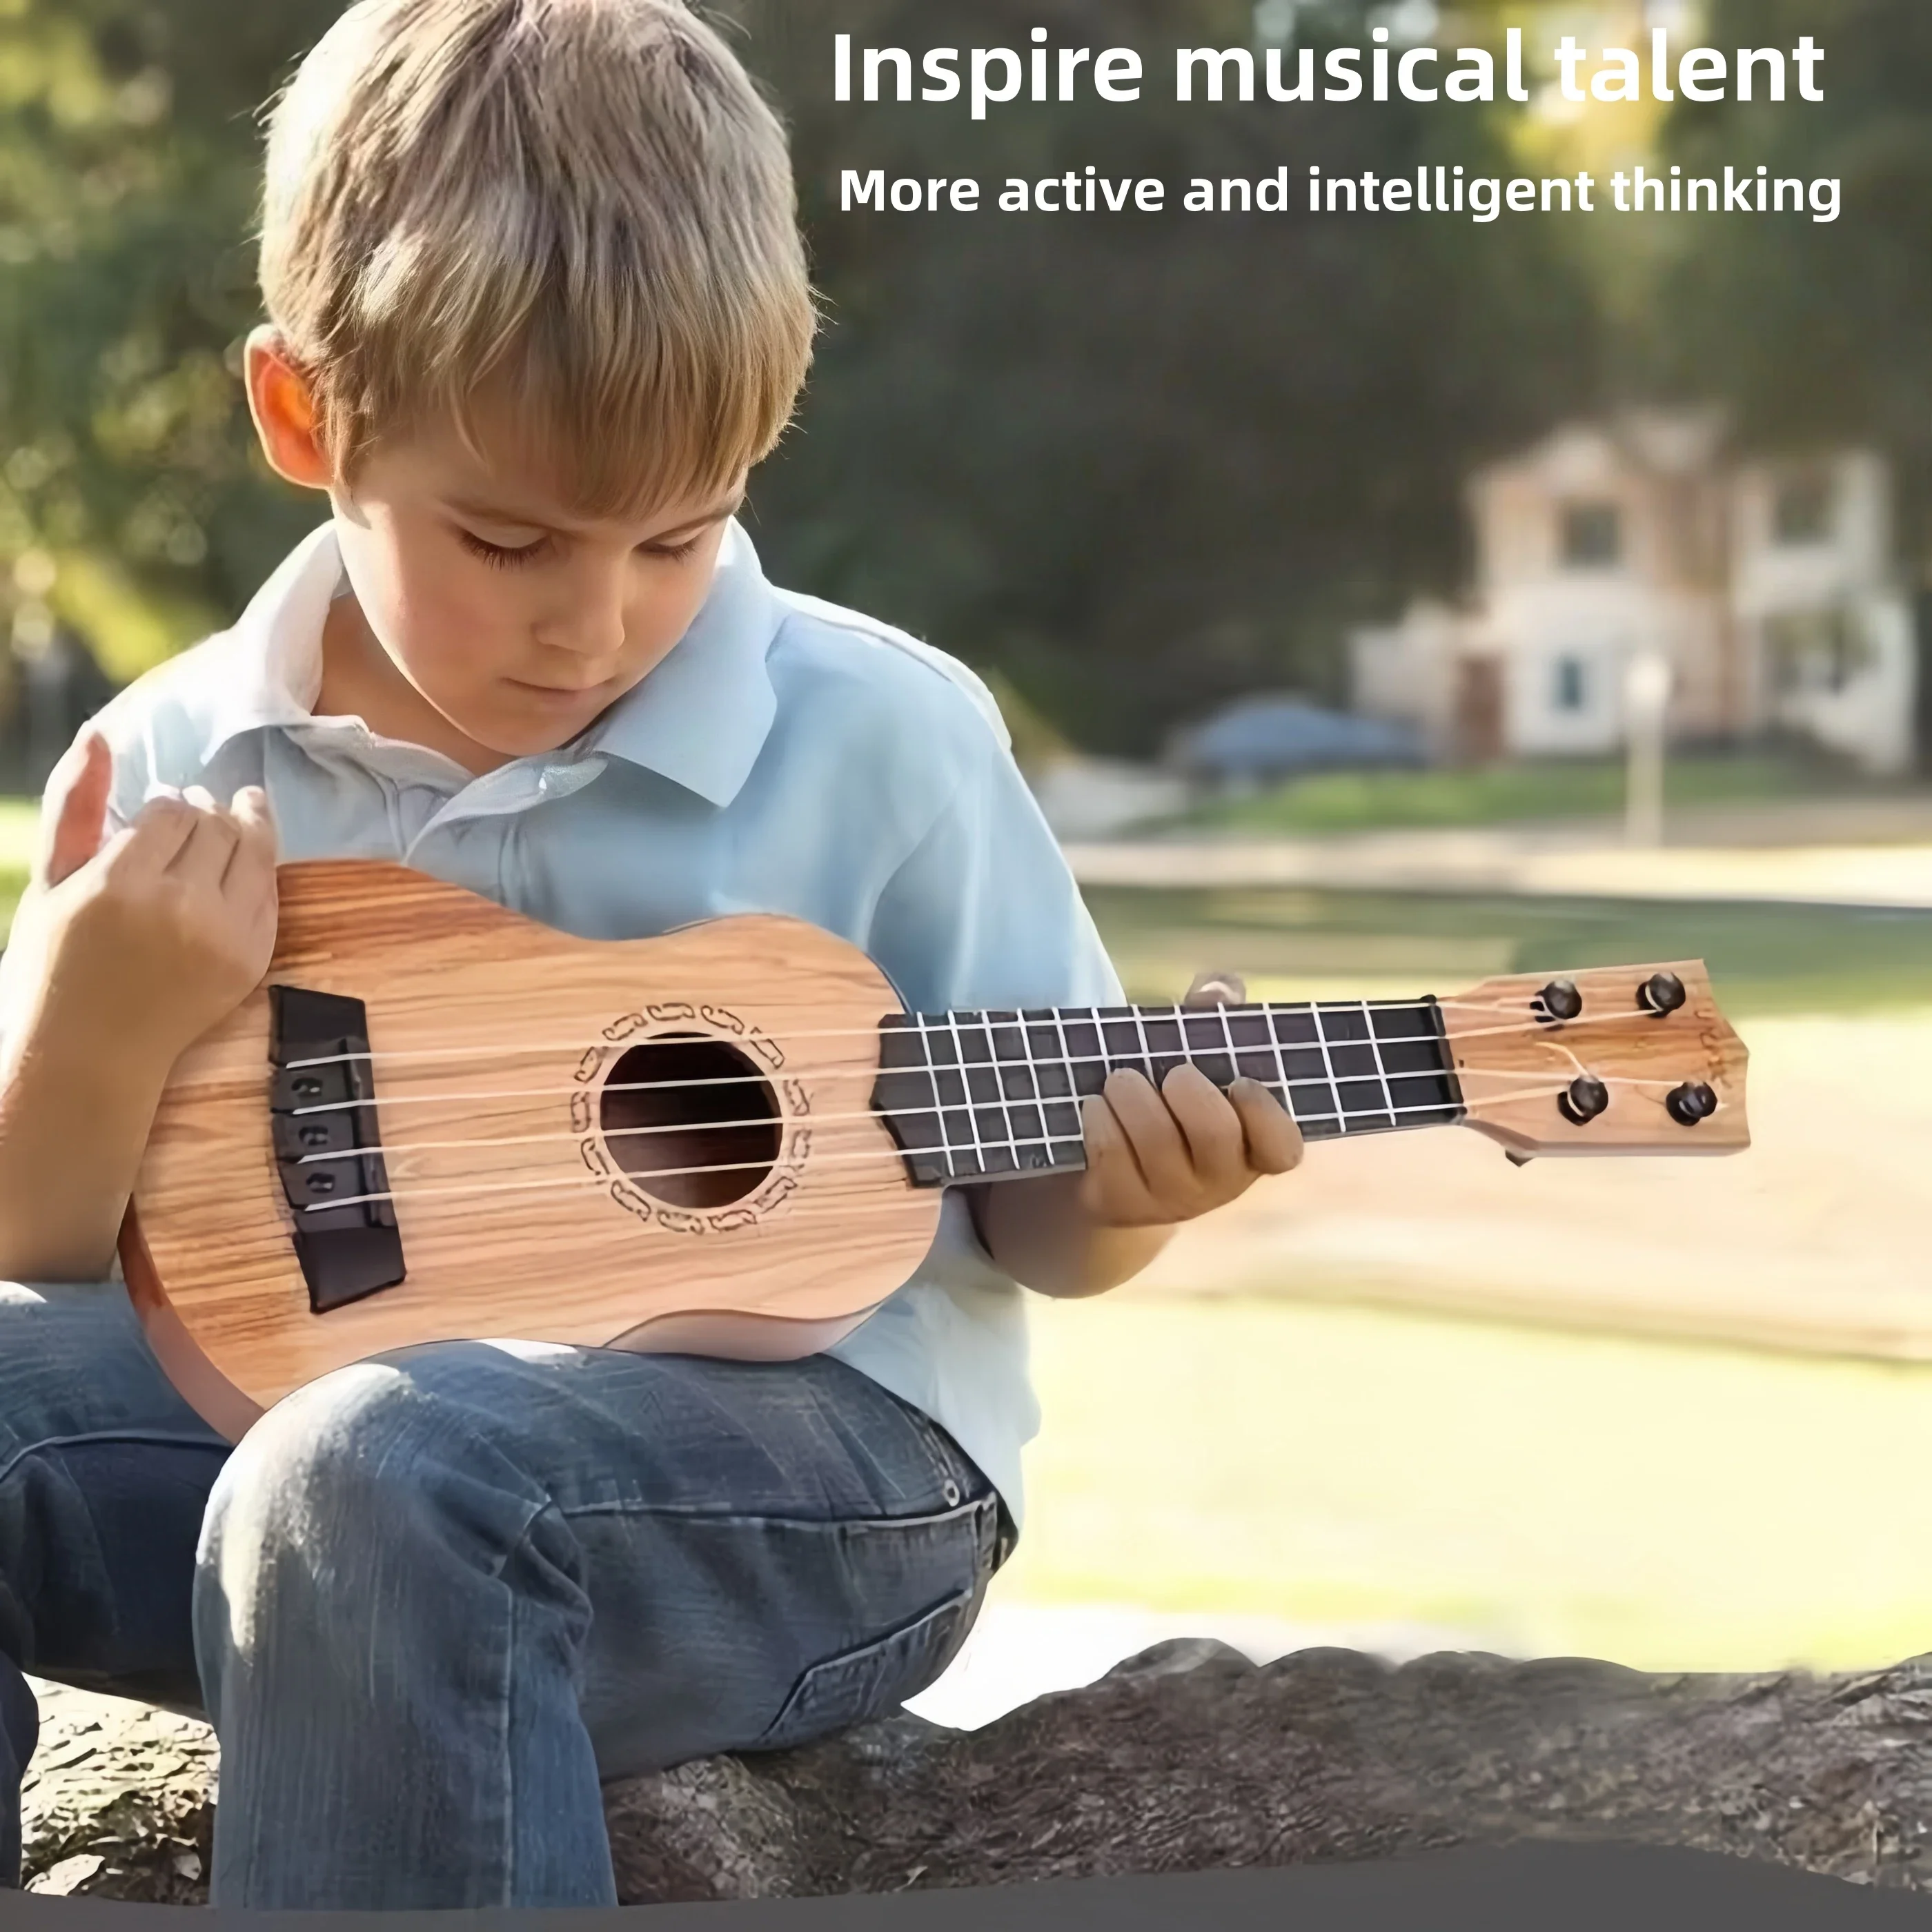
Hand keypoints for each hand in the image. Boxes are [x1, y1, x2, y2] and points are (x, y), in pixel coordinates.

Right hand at [7, 732, 278, 1073]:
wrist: (88, 1054)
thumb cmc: (55, 962)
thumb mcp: (51, 879)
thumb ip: (74, 802)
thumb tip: (99, 732)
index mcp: (120, 884)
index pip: (172, 812)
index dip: (170, 805)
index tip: (162, 810)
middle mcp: (178, 908)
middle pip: (217, 827)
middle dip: (208, 812)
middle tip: (198, 811)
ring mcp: (222, 937)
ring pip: (254, 853)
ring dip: (244, 829)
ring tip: (230, 820)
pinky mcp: (251, 962)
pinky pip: (269, 894)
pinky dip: (258, 873)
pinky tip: (239, 867)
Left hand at [1077, 971, 1303, 1229]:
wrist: (1114, 1167)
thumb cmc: (1173, 1104)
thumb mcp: (1200, 1061)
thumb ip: (1216, 1017)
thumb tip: (1219, 988)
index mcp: (1253, 1150)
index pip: (1282, 1150)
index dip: (1264, 1114)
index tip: (1239, 1080)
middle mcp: (1219, 1183)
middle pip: (1214, 1135)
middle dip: (1189, 1090)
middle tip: (1172, 1072)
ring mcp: (1171, 1200)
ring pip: (1157, 1141)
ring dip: (1134, 1095)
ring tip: (1121, 1079)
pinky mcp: (1122, 1205)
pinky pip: (1112, 1153)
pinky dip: (1101, 1118)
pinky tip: (1096, 1105)